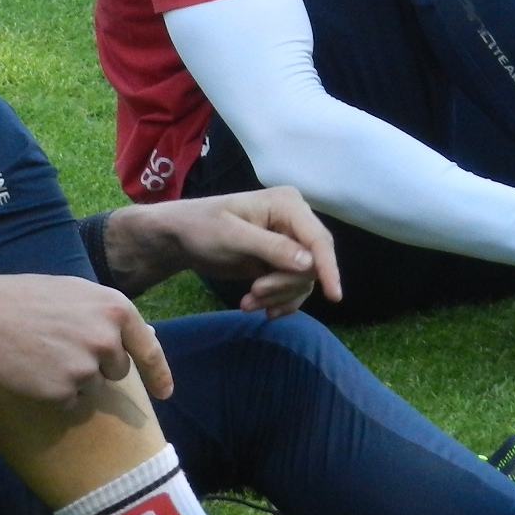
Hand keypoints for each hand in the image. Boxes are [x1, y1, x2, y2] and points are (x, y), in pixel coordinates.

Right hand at [0, 273, 173, 402]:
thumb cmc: (27, 300)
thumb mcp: (76, 293)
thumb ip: (111, 315)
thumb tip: (149, 334)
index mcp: (115, 308)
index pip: (149, 348)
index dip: (160, 374)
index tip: (166, 393)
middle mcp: (107, 338)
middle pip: (118, 369)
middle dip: (96, 363)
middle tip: (61, 344)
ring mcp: (87, 365)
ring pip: (93, 387)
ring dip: (73, 378)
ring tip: (43, 354)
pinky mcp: (65, 390)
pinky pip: (70, 402)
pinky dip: (54, 393)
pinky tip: (34, 370)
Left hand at [104, 188, 341, 317]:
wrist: (180, 239)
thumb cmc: (201, 228)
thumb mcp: (233, 237)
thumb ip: (272, 248)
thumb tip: (309, 264)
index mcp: (287, 205)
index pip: (318, 239)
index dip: (328, 268)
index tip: (334, 296)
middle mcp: (295, 221)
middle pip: (313, 264)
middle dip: (284, 285)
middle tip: (254, 294)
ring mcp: (290, 242)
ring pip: (303, 280)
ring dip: (277, 296)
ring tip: (247, 303)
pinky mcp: (281, 261)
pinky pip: (294, 288)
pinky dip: (279, 301)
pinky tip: (260, 309)